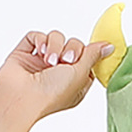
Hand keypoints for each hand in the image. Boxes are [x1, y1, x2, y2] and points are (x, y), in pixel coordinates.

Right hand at [0, 29, 115, 131]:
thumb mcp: (81, 74)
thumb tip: (109, 46)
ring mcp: (42, 62)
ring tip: (49, 61)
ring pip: (56, 37)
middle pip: (74, 44)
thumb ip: (94, 56)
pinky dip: (40, 41)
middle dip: (72, 49)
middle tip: (66, 61)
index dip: (89, 54)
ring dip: (55, 46)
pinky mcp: (26, 53)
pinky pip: (37, 35)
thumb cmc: (52, 93)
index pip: (87, 59)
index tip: (91, 53)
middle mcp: (59, 72)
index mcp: (74, 82)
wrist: (22, 96)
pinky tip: (39, 52)